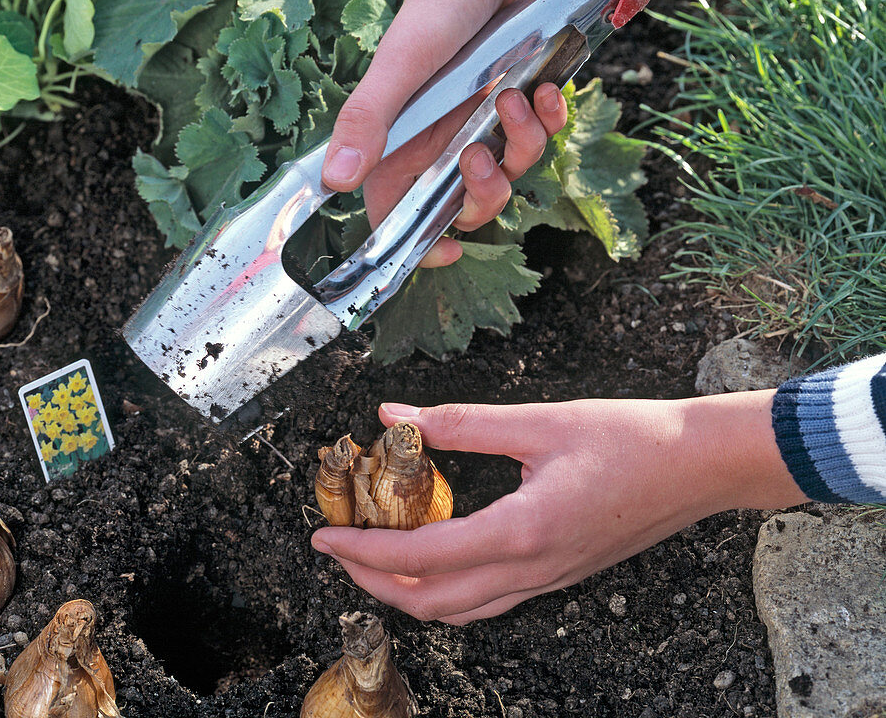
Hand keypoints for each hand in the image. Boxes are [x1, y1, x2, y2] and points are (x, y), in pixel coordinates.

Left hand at [310, 395, 807, 624]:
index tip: (323, 538)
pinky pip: (490, 601)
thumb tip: (394, 416)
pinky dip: (448, 590)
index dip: (361, 552)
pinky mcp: (560, 573)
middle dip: (374, 584)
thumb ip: (459, 423)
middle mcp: (532, 569)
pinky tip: (438, 556)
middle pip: (432, 603)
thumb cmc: (631, 439)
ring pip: (461, 611)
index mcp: (521, 531)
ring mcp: (548, 579)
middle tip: (340, 550)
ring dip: (410, 593)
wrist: (702, 466)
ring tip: (378, 556)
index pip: (419, 558)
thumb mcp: (539, 421)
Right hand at [321, 0, 595, 266]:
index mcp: (397, 144)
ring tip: (519, 97)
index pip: (397, 215)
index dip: (419, 245)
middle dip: (486, 193)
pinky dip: (548, 119)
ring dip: (523, 145)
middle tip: (485, 156)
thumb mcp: (400, 66)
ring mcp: (477, 123)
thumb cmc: (435, 6)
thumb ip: (367, 120)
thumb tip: (333, 180)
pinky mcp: (512, 103)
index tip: (448, 252)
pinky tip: (546, 89)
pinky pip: (539, 135)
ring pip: (510, 171)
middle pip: (465, 205)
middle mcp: (436, 142)